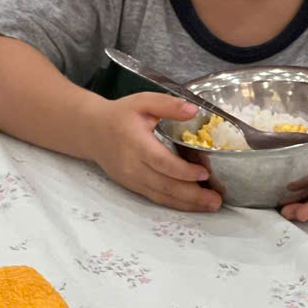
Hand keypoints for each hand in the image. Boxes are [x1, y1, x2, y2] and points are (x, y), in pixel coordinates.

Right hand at [91, 92, 221, 211]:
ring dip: (187, 204)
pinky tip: (191, 204)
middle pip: (164, 184)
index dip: (183, 171)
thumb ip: (167, 105)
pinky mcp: (131, 186)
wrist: (91, 130)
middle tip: (216, 199)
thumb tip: (193, 110)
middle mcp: (131, 165)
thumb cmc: (119, 115)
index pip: (161, 162)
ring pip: (160, 195)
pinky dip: (174, 203)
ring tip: (210, 205)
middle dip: (192, 195)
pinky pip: (155, 197)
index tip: (205, 173)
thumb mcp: (142, 101)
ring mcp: (130, 178)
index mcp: (135, 142)